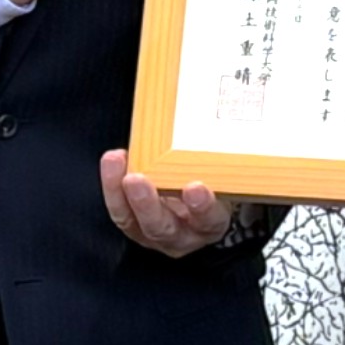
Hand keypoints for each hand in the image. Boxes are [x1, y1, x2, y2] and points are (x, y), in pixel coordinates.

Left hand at [99, 150, 233, 257]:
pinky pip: (120, 212)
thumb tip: (232, 111)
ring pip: (135, 222)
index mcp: (212, 223)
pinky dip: (113, 187)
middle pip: (164, 227)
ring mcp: (157, 233)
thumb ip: (222, 160)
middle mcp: (184, 234)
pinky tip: (114, 161)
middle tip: (136, 179)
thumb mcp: (226, 177)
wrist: (203, 205)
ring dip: (122, 193)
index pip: (210, 220)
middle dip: (147, 204)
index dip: (203, 207)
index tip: (196, 187)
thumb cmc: (216, 184)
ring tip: (116, 163)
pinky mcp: (136, 226)